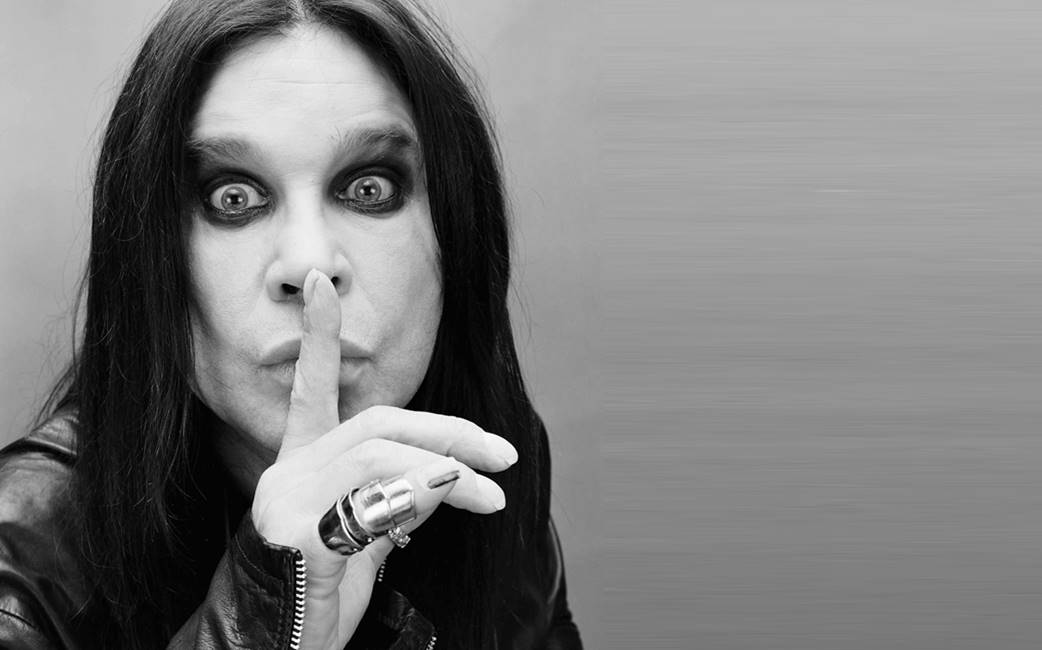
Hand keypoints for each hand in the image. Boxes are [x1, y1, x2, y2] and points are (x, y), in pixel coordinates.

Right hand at [249, 270, 514, 649]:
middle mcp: (289, 474)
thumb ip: (399, 496)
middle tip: (502, 455)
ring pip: (377, 459)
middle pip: (376, 426)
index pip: (310, 391)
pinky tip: (449, 499)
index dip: (316, 336)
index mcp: (301, 465)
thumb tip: (449, 471)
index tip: (322, 283)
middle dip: (448, 433)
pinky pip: (368, 510)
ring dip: (446, 473)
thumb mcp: (369, 536)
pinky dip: (415, 501)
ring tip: (491, 497)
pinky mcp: (296, 538)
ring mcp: (286, 503)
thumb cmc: (322, 591)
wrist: (276, 645)